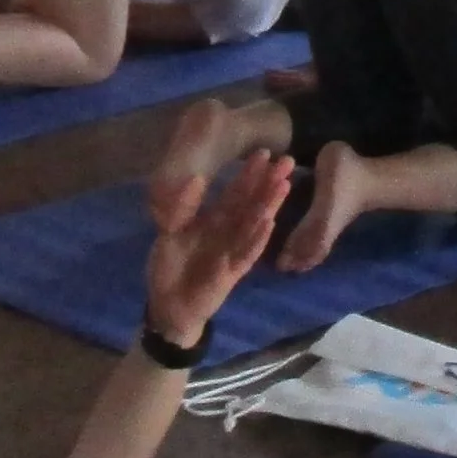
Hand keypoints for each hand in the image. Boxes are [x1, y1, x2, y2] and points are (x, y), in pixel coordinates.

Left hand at [143, 147, 294, 347]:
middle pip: (252, 204)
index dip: (250, 174)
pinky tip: (269, 223)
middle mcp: (229, 232)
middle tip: (289, 161)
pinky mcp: (232, 272)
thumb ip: (183, 206)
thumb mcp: (170, 231)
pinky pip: (247, 253)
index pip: (236, 193)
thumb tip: (197, 177)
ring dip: (269, 205)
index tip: (265, 153)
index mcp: (215, 220)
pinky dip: (257, 239)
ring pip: (254, 225)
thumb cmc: (170, 266)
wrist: (167, 304)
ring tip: (284, 186)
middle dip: (268, 183)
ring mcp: (233, 251)